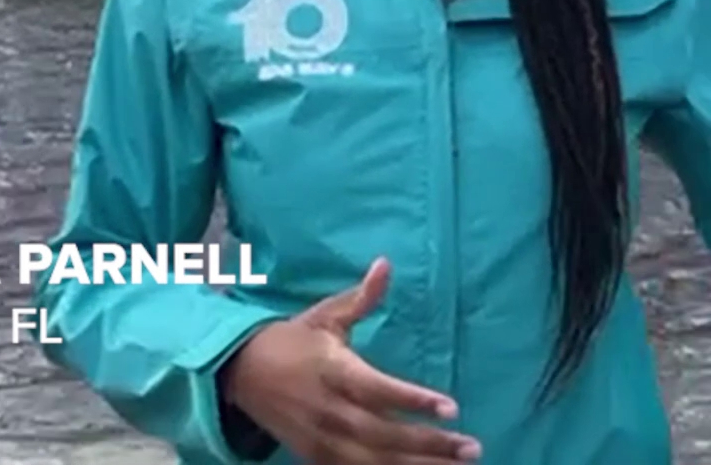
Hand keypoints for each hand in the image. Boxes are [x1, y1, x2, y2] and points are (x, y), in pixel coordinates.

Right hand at [221, 258, 480, 463]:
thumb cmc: (291, 340)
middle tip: (472, 447)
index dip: (413, 400)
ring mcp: (321, 439)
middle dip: (429, 443)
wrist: (239, 373)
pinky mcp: (316, 456)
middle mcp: (328, 410)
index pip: (378, 390)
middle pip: (383, 434)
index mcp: (332, 371)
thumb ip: (361, 298)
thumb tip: (386, 264)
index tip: (451, 408)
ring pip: (374, 460)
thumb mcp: (324, 316)